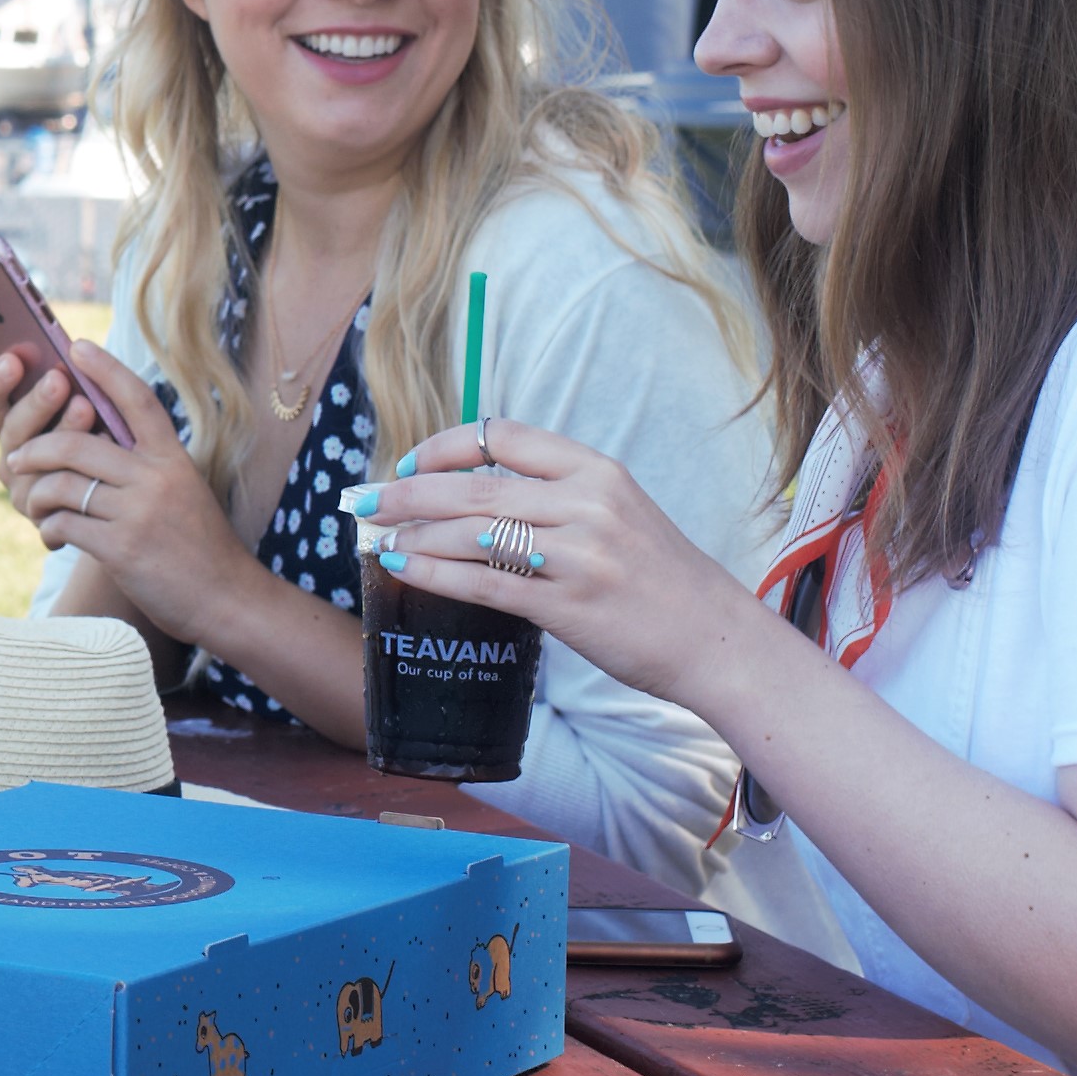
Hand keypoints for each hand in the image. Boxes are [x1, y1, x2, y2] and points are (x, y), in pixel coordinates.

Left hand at [0, 344, 250, 648]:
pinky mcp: (122, 549)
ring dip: (36, 495)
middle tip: (16, 459)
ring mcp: (139, 513)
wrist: (226, 598)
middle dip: (36, 449)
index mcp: (173, 458)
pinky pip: (65, 524)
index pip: (137, 399)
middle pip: (77, 443)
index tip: (76, 346)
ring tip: (34, 506)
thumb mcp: (183, 490)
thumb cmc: (199, 544)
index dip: (105, 369)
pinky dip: (49, 528)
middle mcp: (156, 478)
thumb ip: (146, 466)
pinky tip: (53, 536)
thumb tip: (95, 441)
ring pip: (62, 485)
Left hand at [345, 418, 753, 698]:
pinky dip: (433, 573)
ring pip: (471, 530)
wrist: (717, 641)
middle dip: (406, 491)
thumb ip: (561, 498)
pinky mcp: (569, 604)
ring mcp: (579, 554)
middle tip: (360, 500)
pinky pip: (483, 583)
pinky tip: (402, 568)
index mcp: (597, 471)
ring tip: (372, 537)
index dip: (447, 445)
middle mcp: (587, 503)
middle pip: (474, 483)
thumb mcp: (621, 514)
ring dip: (410, 532)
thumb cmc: (663, 582)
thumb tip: (482, 496)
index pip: (504, 434)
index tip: (409, 464)